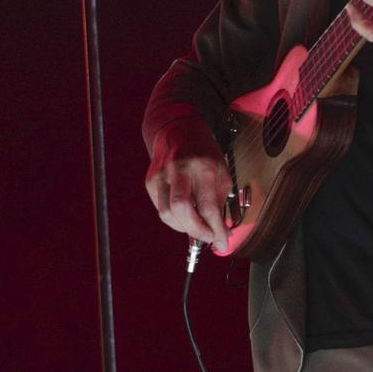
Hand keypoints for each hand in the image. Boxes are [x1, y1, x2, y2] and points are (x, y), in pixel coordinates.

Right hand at [145, 123, 230, 249]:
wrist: (177, 129)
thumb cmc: (203, 151)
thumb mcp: (221, 171)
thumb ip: (220, 202)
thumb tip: (221, 232)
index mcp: (202, 166)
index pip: (208, 206)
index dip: (215, 230)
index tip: (222, 242)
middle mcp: (179, 170)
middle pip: (182, 210)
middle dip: (196, 231)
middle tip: (208, 237)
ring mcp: (161, 175)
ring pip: (167, 214)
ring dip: (184, 227)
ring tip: (197, 225)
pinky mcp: (150, 181)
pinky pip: (160, 209)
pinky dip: (174, 218)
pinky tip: (185, 214)